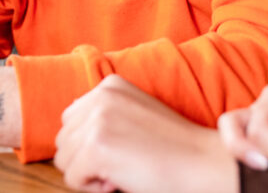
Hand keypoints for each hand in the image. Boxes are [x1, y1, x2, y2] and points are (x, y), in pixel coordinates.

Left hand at [55, 75, 238, 192]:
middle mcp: (100, 96)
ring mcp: (97, 120)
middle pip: (63, 140)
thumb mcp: (137, 115)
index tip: (124, 151)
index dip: (91, 145)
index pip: (71, 120)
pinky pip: (72, 178)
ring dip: (89, 174)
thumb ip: (105, 115)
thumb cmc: (174, 148)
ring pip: (64, 160)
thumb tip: (70, 136)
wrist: (203, 164)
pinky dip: (93, 188)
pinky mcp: (96, 147)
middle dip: (86, 160)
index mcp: (110, 85)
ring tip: (123, 171)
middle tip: (123, 165)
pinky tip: (121, 181)